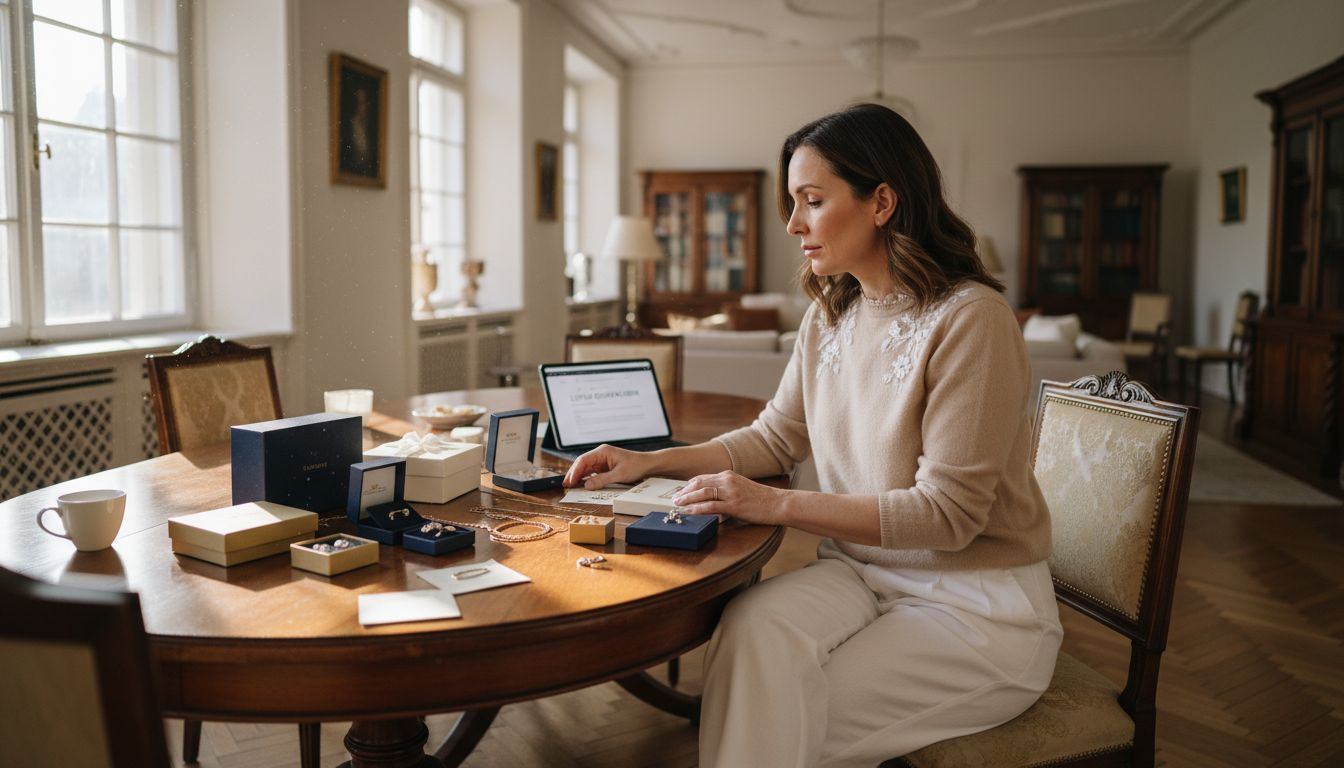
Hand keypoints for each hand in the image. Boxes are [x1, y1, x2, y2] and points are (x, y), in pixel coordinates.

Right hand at [563, 444, 655, 488]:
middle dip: (573, 474)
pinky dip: (586, 477)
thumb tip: (586, 485)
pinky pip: (592, 471)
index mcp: (602, 452)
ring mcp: (602, 460)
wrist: (647, 464)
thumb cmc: (636, 466)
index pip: (583, 460)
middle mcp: (600, 454)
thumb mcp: (619, 475)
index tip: (570, 481)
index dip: (575, 471)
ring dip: (578, 476)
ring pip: (586, 467)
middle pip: (582, 463)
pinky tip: (581, 484)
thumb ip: (602, 480)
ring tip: (570, 485)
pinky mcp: (605, 466)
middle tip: (566, 485)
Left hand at [671, 471, 785, 525]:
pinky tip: (689, 512)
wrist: (778, 503)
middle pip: (699, 483)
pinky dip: (697, 509)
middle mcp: (727, 481)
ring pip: (702, 493)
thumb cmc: (762, 498)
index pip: (703, 478)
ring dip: (687, 499)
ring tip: (677, 504)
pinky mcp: (734, 505)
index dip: (689, 485)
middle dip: (684, 491)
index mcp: (728, 475)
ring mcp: (730, 492)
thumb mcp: (741, 488)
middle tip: (674, 498)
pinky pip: (711, 506)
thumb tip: (713, 499)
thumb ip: (727, 490)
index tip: (681, 491)